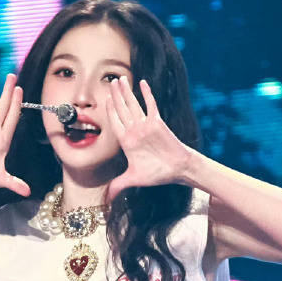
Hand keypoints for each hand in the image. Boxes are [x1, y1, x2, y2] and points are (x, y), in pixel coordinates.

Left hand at [105, 77, 191, 200]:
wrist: (177, 169)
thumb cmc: (157, 174)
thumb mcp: (133, 179)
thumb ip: (118, 186)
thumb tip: (106, 201)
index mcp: (127, 142)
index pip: (114, 123)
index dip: (109, 111)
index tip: (103, 100)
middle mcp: (135, 131)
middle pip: (121, 109)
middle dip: (115, 96)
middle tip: (110, 82)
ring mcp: (145, 125)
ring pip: (133, 105)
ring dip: (126, 92)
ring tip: (120, 79)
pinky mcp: (157, 123)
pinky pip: (150, 105)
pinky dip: (146, 94)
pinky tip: (142, 83)